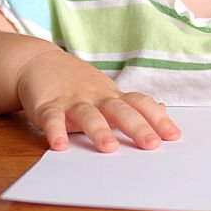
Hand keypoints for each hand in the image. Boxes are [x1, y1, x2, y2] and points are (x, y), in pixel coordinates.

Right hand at [16, 48, 180, 151]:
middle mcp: (97, 98)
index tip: (173, 136)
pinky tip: (60, 145)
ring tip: (109, 148)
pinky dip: (55, 130)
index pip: (141, 105)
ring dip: (99, 131)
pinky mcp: (47, 105)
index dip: (158, 119)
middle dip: (137, 127)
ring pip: (88, 115)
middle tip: (151, 144)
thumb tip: (164, 111)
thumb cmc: (78, 84)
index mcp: (113, 96)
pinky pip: (52, 118)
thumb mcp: (108, 93)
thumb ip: (133, 105)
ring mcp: (72, 101)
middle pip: (120, 111)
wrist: (37, 62)